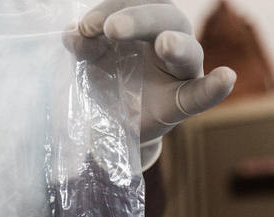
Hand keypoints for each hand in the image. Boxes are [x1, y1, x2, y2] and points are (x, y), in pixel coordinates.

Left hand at [67, 0, 235, 169]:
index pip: (135, 3)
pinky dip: (214, 87)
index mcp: (144, 24)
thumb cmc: (108, 81)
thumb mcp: (91, 62)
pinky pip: (202, 94)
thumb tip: (72, 34)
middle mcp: (168, 39)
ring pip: (188, 50)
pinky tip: (225, 77)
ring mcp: (180, 71)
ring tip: (165, 43)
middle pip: (164, 18)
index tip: (85, 27)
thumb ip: (84, 47)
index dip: (110, 8)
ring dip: (177, 44)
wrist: (111, 123)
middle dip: (137, 19)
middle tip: (112, 28)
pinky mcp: (182, 103)